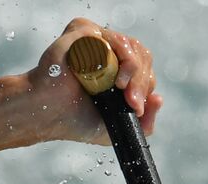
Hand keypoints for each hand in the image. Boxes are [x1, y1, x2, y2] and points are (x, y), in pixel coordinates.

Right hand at [26, 18, 161, 142]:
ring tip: (120, 88)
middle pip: (142, 55)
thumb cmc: (76, 120)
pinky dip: (109, 51)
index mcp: (119, 71)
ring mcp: (97, 41)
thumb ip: (144, 123)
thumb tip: (159, 98)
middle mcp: (110, 53)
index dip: (145, 86)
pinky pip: (106, 35)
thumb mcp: (116, 127)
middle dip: (142, 80)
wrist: (47, 113)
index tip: (134, 107)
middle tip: (131, 101)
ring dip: (132, 68)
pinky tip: (104, 70)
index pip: (145, 69)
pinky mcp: (82, 32)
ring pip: (130, 44)